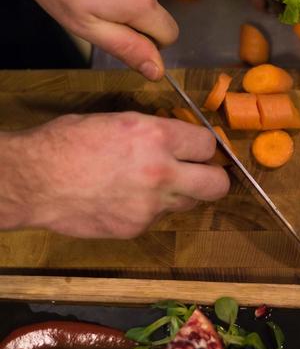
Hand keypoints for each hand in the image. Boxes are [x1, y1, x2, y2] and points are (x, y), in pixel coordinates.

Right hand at [0, 112, 229, 237]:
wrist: (34, 181)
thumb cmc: (66, 143)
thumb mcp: (116, 121)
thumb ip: (152, 132)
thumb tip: (173, 138)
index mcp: (155, 136)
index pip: (207, 144)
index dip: (204, 146)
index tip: (199, 148)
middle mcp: (161, 171)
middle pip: (217, 184)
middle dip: (214, 178)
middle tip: (201, 173)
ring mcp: (150, 205)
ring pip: (188, 204)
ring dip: (180, 194)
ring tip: (152, 184)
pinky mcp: (136, 227)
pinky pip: (157, 218)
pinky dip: (148, 210)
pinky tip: (124, 199)